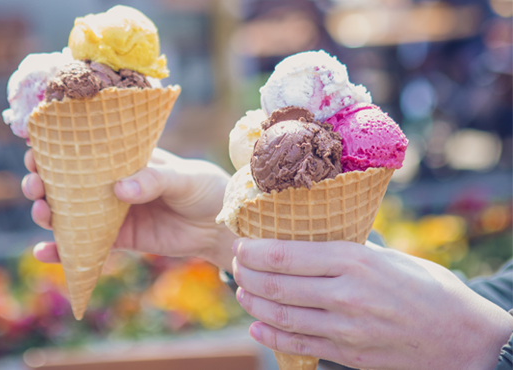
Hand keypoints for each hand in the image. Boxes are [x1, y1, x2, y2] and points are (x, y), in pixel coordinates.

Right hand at [22, 148, 236, 270]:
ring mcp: (111, 213)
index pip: (83, 150)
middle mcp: (110, 184)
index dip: (54, 149)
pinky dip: (64, 251)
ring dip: (47, 213)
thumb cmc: (202, 188)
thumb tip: (120, 190)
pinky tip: (43, 252)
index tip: (34, 148)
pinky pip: (86, 246)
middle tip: (35, 184)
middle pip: (65, 182)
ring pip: (69, 213)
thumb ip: (154, 180)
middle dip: (42, 182)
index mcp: (123, 159)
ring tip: (41, 213)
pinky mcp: (118, 239)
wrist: (219, 226)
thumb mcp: (182, 178)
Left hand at [232, 238, 512, 369]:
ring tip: (242, 293)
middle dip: (246, 275)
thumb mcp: (391, 259)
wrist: (466, 340)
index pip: (286, 255)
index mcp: (355, 262)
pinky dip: (271, 334)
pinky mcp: (348, 355)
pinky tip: (258, 325)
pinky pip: (298, 345)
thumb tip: (309, 245)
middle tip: (236, 267)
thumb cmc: (430, 290)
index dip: (254, 251)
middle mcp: (345, 295)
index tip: (241, 245)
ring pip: (281, 316)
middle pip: (276, 285)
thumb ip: (349, 254)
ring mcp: (345, 329)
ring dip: (253, 303)